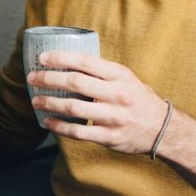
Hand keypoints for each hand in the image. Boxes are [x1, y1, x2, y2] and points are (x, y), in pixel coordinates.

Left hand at [26, 51, 167, 154]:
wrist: (162, 129)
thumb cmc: (138, 99)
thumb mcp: (126, 79)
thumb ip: (102, 73)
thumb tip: (68, 63)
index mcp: (120, 75)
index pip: (85, 61)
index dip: (61, 58)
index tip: (42, 58)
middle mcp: (117, 94)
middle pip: (75, 82)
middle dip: (49, 79)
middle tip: (32, 78)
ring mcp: (113, 116)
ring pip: (73, 108)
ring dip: (50, 103)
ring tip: (35, 100)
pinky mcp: (109, 136)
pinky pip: (78, 132)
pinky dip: (59, 126)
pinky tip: (47, 121)